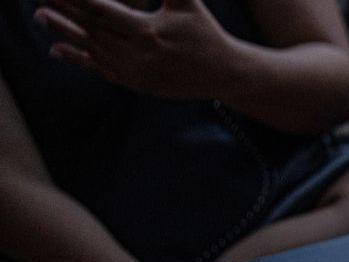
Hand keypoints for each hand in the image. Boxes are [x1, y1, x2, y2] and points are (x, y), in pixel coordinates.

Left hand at [35, 0, 233, 98]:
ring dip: (63, 32)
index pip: (102, 11)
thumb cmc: (205, 32)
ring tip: (41, 16)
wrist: (222, 73)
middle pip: (90, 29)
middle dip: (64, 12)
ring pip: (90, 49)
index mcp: (146, 32)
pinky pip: (99, 69)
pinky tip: (57, 49)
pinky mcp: (134, 82)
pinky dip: (77, 59)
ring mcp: (133, 71)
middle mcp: (136, 54)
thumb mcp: (186, 2)